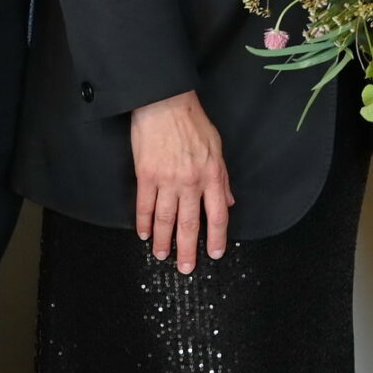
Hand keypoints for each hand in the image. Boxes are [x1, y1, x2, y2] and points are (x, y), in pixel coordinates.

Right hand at [130, 92, 233, 273]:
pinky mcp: (146, 175)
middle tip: (185, 268)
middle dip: (187, 249)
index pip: (217, 215)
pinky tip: (144, 234)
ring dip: (163, 241)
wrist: (165, 103)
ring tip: (161, 255)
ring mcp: (167, 180)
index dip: (216, 237)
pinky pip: (145, 205)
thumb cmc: (192, 122)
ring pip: (165, 219)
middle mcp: (191, 182)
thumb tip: (228, 202)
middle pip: (190, 224)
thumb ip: (222, 177)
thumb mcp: (217, 147)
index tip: (214, 254)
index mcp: (211, 175)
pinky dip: (144, 222)